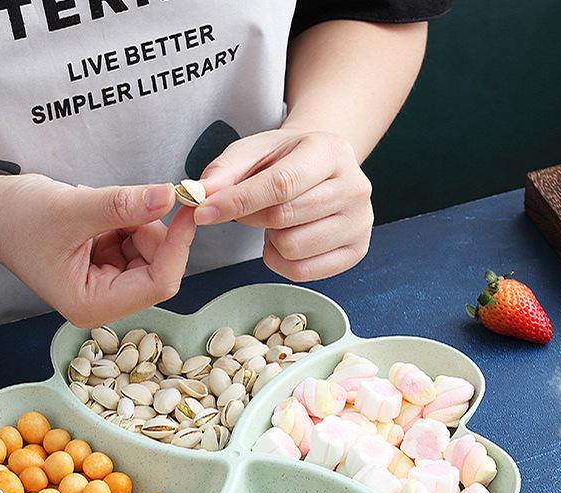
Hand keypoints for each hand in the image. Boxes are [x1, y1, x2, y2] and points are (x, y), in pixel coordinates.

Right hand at [0, 174, 195, 326]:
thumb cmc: (15, 217)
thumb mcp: (72, 208)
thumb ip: (123, 205)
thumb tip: (167, 197)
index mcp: (92, 304)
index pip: (158, 283)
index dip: (178, 246)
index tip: (188, 208)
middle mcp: (103, 303)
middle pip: (158, 268)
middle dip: (149, 231)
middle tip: (125, 201)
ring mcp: (106, 286)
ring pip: (150, 253)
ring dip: (135, 224)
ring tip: (95, 211)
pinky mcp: (106, 268)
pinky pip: (135, 243)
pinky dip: (125, 222)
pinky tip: (95, 216)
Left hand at [196, 129, 372, 280]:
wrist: (323, 168)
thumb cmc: (286, 160)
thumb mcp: (253, 152)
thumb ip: (224, 171)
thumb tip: (200, 194)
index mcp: (330, 151)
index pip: (281, 184)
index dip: (238, 201)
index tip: (203, 212)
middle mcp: (354, 187)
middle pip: (284, 218)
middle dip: (252, 217)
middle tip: (250, 208)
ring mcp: (360, 222)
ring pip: (292, 248)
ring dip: (270, 240)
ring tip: (277, 221)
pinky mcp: (356, 250)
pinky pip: (302, 272)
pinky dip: (282, 260)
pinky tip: (287, 238)